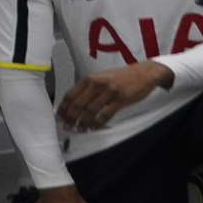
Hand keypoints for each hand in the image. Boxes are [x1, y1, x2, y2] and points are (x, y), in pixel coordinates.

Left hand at [56, 62, 173, 131]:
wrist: (143, 73)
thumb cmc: (121, 77)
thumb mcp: (101, 78)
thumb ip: (88, 89)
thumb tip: (73, 103)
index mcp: (90, 78)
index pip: (70, 94)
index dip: (63, 108)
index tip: (59, 117)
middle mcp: (97, 84)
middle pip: (78, 104)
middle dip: (70, 118)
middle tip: (67, 127)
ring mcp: (109, 91)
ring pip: (90, 111)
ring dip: (83, 123)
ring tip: (79, 130)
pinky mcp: (120, 99)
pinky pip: (105, 115)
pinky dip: (97, 124)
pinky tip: (94, 128)